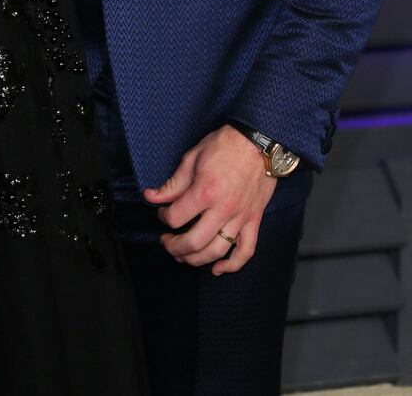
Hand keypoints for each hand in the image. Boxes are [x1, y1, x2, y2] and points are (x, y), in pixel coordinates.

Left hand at [143, 124, 276, 274]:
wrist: (259, 143)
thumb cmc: (225, 145)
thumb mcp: (192, 158)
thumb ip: (173, 183)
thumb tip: (152, 197)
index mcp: (205, 191)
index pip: (176, 217)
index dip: (163, 218)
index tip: (162, 213)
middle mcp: (223, 209)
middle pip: (193, 242)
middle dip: (174, 246)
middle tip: (166, 241)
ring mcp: (240, 217)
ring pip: (216, 251)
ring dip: (196, 259)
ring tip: (183, 256)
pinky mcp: (254, 220)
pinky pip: (246, 251)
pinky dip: (232, 265)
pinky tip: (217, 269)